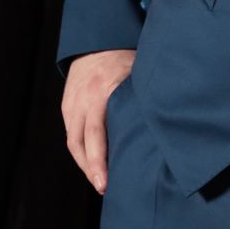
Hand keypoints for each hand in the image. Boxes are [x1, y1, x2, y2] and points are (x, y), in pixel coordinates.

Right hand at [62, 49, 135, 193]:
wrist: (97, 40)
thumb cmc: (125, 58)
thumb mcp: (137, 72)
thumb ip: (142, 97)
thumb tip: (163, 122)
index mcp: (102, 91)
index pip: (97, 133)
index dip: (100, 160)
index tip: (107, 181)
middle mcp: (83, 99)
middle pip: (81, 141)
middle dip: (91, 168)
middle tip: (104, 188)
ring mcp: (71, 103)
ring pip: (73, 141)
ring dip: (85, 163)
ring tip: (100, 181)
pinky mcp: (66, 105)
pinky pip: (71, 132)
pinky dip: (81, 149)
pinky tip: (92, 162)